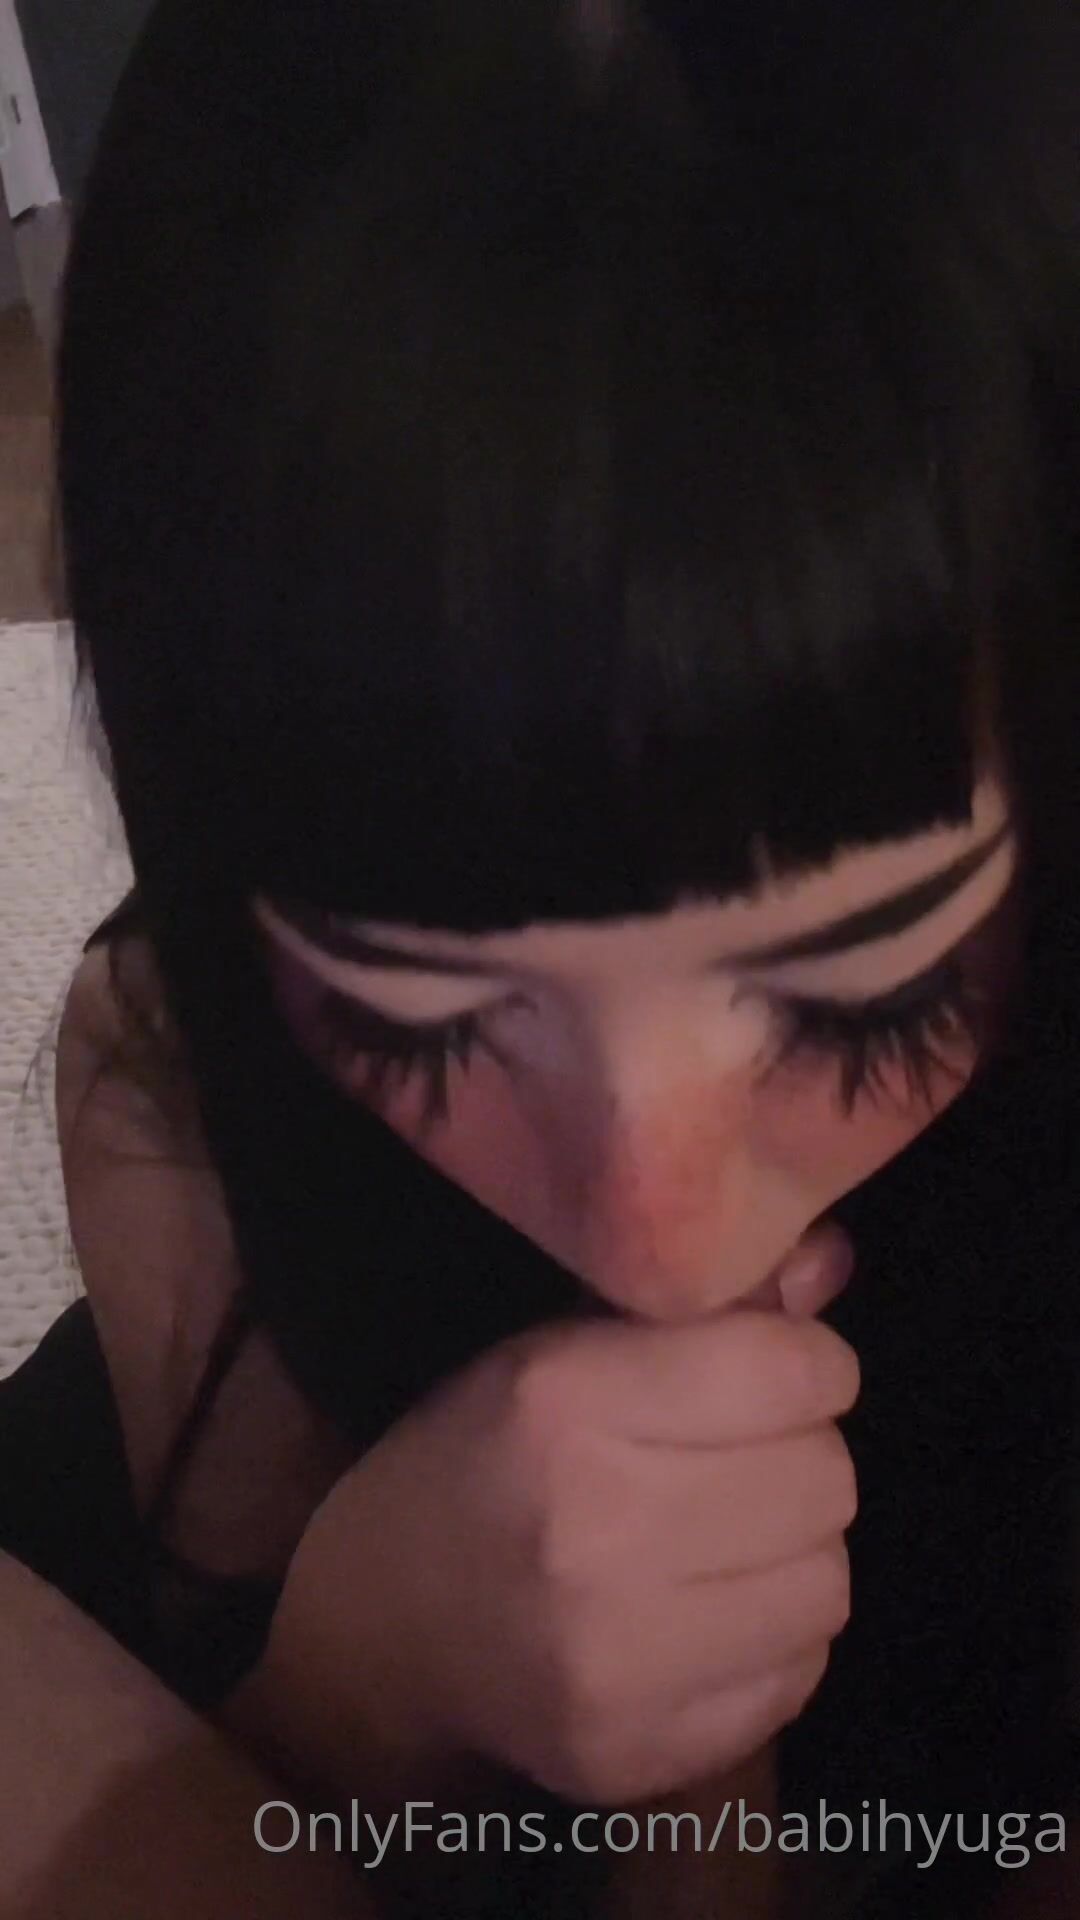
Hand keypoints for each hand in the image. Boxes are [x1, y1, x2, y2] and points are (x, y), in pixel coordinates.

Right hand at [262, 1230, 858, 1807]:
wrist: (376, 1633)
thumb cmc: (476, 1462)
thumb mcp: (552, 1353)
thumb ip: (697, 1309)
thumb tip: (832, 1261)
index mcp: (561, 1402)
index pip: (788, 1372)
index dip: (809, 1363)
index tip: (783, 1371)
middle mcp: (591, 1528)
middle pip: (823, 1478)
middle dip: (801, 1454)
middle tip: (744, 1459)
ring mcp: (616, 1658)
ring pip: (826, 1581)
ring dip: (796, 1550)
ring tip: (729, 1536)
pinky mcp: (639, 1751)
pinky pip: (796, 1674)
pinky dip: (774, 1636)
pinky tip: (709, 1612)